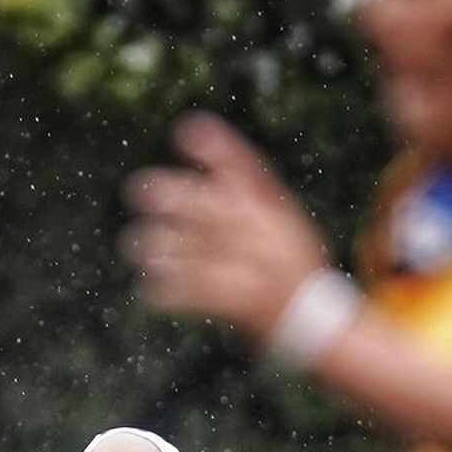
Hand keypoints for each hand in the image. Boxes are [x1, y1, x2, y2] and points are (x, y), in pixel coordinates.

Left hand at [122, 114, 330, 342]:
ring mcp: (250, 267)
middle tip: (137, 190)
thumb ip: (252, 187)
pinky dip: (167, 292)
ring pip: (193, 250)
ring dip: (159, 246)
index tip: (185, 130)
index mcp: (270, 210)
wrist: (315, 320)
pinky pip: (194, 294)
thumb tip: (205, 145)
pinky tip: (148, 291)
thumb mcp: (285, 219)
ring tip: (135, 245)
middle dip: (171, 196)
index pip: (245, 169)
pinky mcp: (241, 301)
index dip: (217, 147)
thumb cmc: (295, 265)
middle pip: (209, 207)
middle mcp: (260, 234)